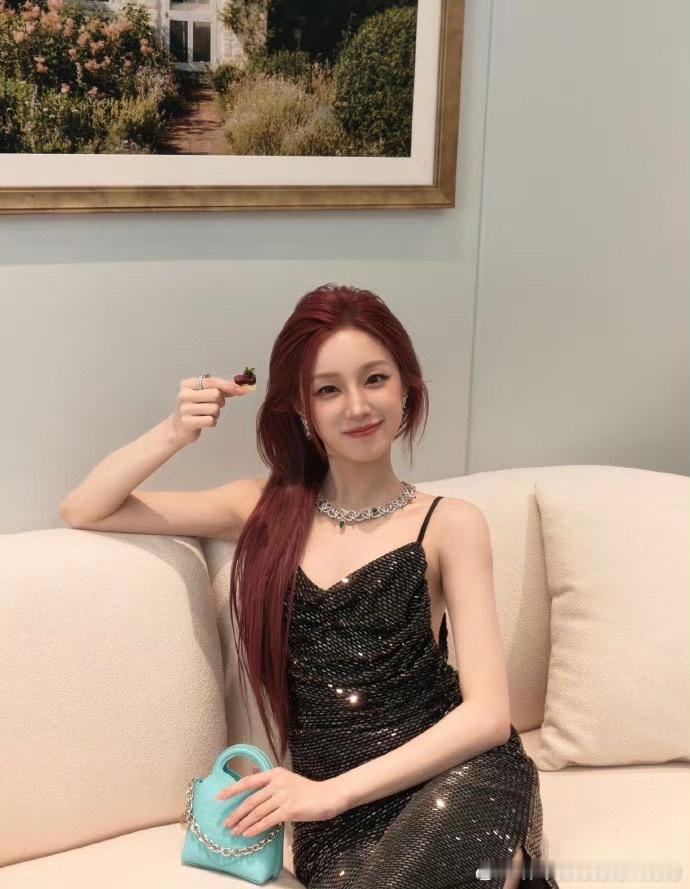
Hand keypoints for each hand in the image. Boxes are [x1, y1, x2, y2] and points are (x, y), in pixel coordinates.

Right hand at [170, 374, 252, 445]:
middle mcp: (184, 394)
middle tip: (214, 406)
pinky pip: (211, 421)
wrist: (178, 428)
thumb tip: (241, 388)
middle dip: (220, 402)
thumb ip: (221, 389)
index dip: (228, 385)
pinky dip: (212, 422)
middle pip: (215, 394)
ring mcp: (185, 409)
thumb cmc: (195, 409)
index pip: (212, 381)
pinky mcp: (187, 422)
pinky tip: (204, 422)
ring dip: (216, 414)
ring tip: (206, 414)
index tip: (242, 389)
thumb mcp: (204, 395)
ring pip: (215, 408)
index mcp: (188, 384)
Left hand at [215, 766, 347, 837]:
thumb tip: (250, 773)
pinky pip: (267, 821)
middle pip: (251, 800)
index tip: (220, 797)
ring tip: (235, 831)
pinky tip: (247, 834)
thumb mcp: (286, 778)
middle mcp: (277, 783)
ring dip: (244, 823)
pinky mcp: (289, 810)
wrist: (326, 796)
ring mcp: (283, 796)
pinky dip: (255, 828)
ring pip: (257, 812)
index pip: (249, 781)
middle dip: (236, 813)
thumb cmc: (306, 789)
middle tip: (227, 823)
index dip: (232, 789)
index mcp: (275, 773)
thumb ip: (268, 778)